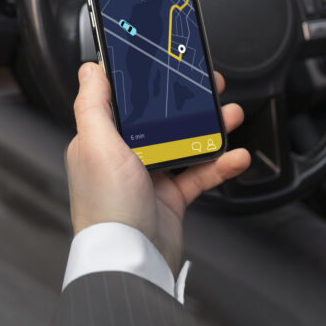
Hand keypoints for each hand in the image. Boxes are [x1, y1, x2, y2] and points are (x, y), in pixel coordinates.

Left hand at [67, 62, 249, 275]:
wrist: (131, 258)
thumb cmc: (106, 205)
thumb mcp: (96, 144)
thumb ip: (92, 104)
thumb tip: (89, 69)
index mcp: (101, 139)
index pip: (124, 100)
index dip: (146, 82)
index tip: (167, 66)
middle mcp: (122, 155)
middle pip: (158, 118)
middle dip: (186, 102)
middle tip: (208, 87)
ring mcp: (148, 176)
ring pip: (182, 142)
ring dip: (209, 127)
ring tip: (230, 114)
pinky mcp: (169, 196)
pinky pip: (198, 174)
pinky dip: (219, 164)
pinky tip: (236, 156)